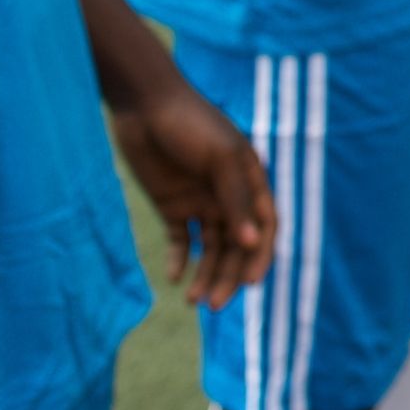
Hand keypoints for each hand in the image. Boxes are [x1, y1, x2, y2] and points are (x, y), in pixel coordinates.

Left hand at [109, 69, 277, 308]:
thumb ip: (235, 199)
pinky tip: (174, 277)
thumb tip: (252, 242)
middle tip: (212, 304)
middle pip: (236, 246)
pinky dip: (180, 260)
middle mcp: (229, 195)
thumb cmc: (190, 123)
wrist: (144, 105)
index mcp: (250, 180)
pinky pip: (182, 240)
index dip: (261, 256)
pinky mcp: (173, 205)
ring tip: (192, 300)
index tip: (250, 284)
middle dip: (228, 276)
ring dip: (205, 274)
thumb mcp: (218, 158)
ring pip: (210, 249)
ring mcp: (201, 201)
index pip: (265, 226)